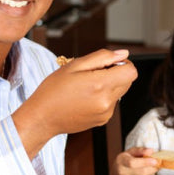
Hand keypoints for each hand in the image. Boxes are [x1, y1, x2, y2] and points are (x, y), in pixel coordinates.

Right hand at [12, 49, 137, 158]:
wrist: (42, 118)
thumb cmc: (54, 90)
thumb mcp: (75, 65)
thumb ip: (102, 57)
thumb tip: (123, 54)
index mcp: (101, 85)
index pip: (131, 72)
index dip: (123, 64)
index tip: (109, 63)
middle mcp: (107, 102)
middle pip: (127, 81)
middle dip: (116, 73)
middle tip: (94, 72)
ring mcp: (106, 113)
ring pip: (119, 92)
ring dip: (109, 85)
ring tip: (87, 86)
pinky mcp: (103, 120)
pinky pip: (111, 103)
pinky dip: (104, 96)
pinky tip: (86, 97)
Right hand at [107, 147, 159, 174]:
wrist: (117, 173)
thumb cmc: (124, 160)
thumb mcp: (129, 152)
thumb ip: (140, 150)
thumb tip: (151, 151)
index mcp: (122, 161)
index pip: (133, 163)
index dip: (145, 162)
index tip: (154, 160)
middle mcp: (123, 172)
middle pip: (141, 172)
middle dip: (152, 167)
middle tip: (158, 161)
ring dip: (152, 170)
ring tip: (153, 163)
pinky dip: (149, 174)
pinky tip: (149, 169)